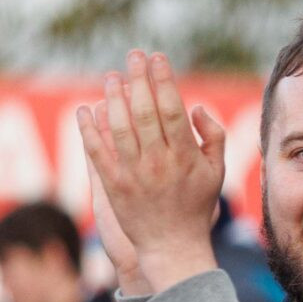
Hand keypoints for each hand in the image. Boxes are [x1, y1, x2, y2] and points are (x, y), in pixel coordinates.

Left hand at [76, 51, 225, 289]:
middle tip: (132, 55)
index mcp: (185, 155)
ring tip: (110, 77)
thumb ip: (213, 136)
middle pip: (144, 111)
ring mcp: (134, 173)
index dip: (163, 79)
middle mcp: (158, 162)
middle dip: (138, 79)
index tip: (157, 58)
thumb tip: (195, 107)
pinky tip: (85, 110)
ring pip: (119, 127)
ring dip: (113, 98)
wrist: (172, 245)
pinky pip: (97, 152)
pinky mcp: (113, 185)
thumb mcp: (217, 172)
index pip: (172, 108)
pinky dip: (89, 130)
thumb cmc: (197, 206)